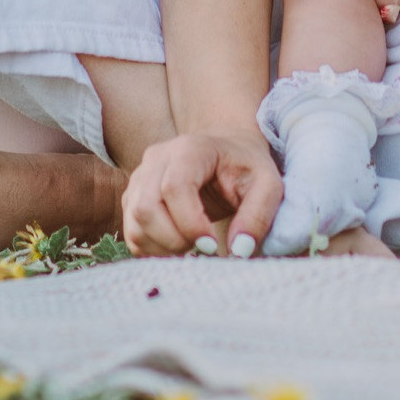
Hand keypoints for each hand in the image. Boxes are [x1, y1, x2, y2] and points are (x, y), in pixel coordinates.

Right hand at [121, 128, 282, 256]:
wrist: (226, 150)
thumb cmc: (246, 167)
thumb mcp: (267, 184)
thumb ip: (258, 215)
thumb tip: (239, 250)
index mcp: (189, 149)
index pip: (175, 187)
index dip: (191, 224)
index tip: (213, 245)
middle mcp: (156, 159)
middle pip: (147, 208)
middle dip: (176, 240)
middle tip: (205, 249)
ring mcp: (139, 178)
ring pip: (135, 223)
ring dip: (163, 248)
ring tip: (194, 249)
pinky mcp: (133, 198)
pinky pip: (132, 233)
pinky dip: (153, 250)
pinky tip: (180, 247)